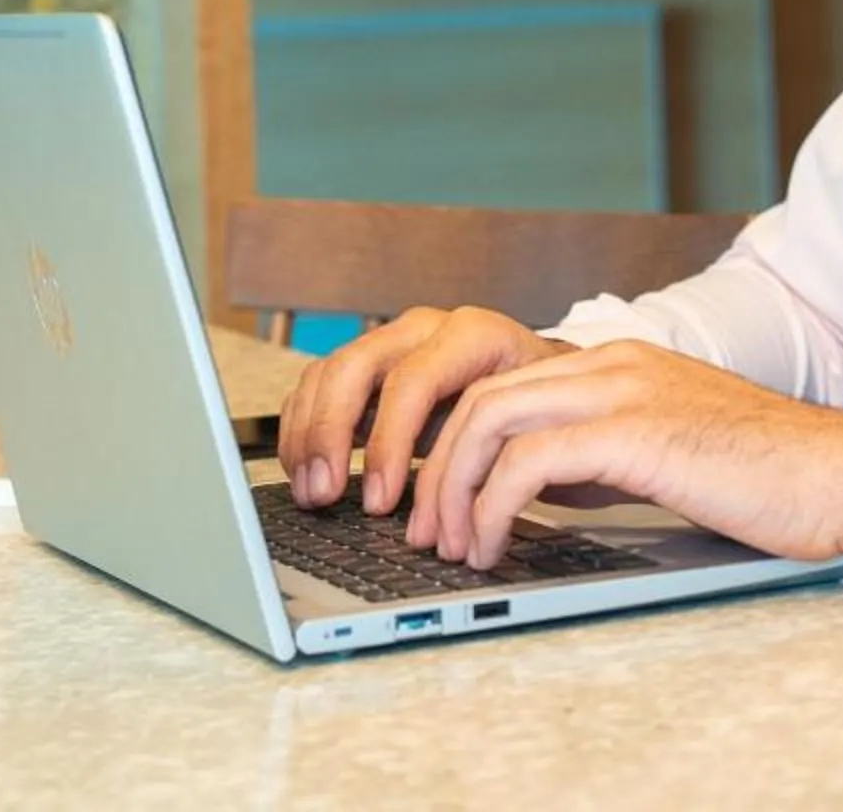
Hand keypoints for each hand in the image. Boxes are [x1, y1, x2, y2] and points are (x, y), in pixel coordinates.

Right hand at [275, 306, 573, 514]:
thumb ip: (491, 450)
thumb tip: (456, 512)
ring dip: (308, 436)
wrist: (540, 377)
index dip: (388, 444)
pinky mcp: (368, 364)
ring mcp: (392, 342)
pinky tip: (305, 472)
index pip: (413, 382)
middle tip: (326, 495)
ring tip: (312, 494)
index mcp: (474, 335)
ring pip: (328, 373)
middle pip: (356, 367)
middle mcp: (427, 329)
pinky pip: (317, 386)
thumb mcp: (529, 420)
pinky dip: (303, 429)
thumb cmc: (537, 405)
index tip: (379, 502)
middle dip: (330, 435)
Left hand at [410, 340, 842, 567]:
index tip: (440, 504)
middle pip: (480, 398)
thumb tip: (535, 492)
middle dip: (435, 468)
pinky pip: (528, 462)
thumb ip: (604, 453)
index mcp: (621, 363)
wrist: (837, 474)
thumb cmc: (767, 477)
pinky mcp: (637, 433)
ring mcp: (626, 392)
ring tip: (452, 546)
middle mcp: (615, 363)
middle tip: (426, 532)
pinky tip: (495, 545)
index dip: (454, 446)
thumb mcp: (667, 450)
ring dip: (452, 489)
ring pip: (489, 421)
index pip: (504, 384)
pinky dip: (492, 508)